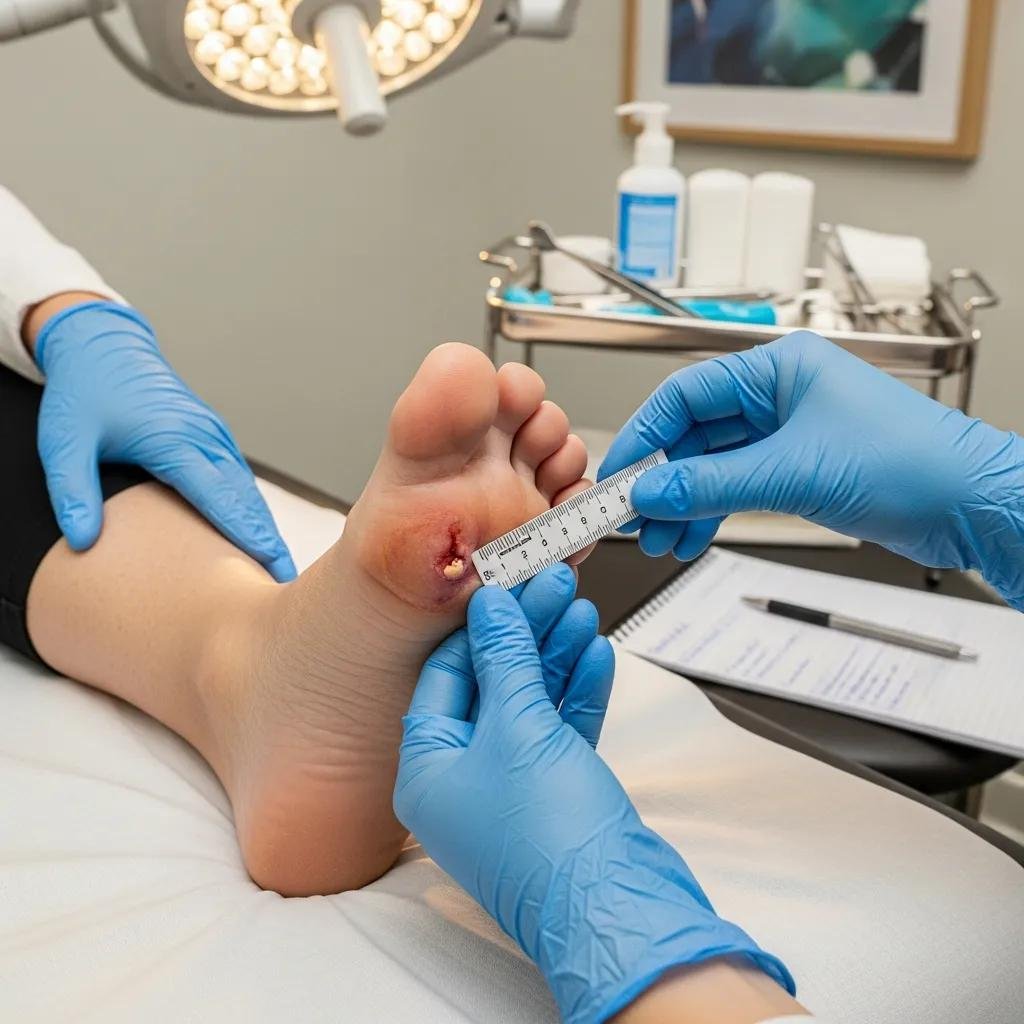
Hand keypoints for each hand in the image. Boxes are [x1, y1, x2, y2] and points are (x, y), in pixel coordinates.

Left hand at [34, 301, 295, 581]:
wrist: (102, 344)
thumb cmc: (83, 389)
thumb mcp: (62, 440)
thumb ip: (72, 491)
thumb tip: (82, 541)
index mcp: (174, 439)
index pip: (219, 497)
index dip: (247, 534)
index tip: (269, 563)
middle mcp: (204, 437)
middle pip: (246, 499)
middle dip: (268, 541)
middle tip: (284, 581)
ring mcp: (213, 435)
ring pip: (248, 490)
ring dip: (264, 527)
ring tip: (277, 566)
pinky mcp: (213, 436)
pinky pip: (240, 478)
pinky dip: (253, 508)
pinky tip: (256, 533)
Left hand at [395, 564, 792, 1023]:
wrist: (616, 910)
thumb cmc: (549, 835)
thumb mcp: (518, 727)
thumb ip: (504, 658)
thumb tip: (489, 604)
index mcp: (427, 770)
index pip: (445, 676)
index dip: (479, 626)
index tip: (507, 583)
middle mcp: (462, 781)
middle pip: (492, 685)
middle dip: (526, 633)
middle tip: (554, 585)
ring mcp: (510, 790)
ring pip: (531, 703)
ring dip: (557, 654)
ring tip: (581, 607)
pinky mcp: (556, 795)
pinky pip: (560, 729)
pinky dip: (578, 691)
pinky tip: (596, 654)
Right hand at [600, 331, 1023, 608]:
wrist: (973, 505)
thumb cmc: (913, 463)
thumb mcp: (794, 471)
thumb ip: (713, 484)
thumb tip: (652, 492)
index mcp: (779, 369)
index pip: (687, 394)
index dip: (647, 435)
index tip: (620, 475)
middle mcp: (780, 396)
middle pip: (695, 433)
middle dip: (662, 478)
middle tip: (633, 515)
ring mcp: (789, 435)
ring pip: (713, 465)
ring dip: (683, 502)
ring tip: (661, 539)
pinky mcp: (799, 471)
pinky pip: (736, 488)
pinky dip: (712, 513)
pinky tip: (693, 538)